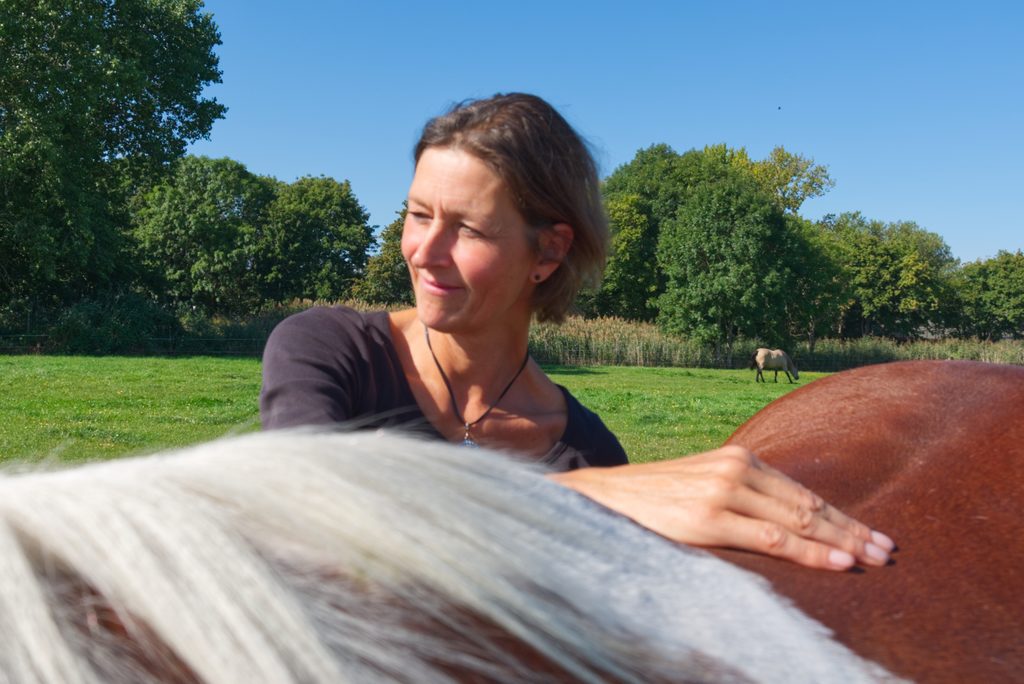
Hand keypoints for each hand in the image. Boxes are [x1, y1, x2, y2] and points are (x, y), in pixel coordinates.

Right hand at [548, 445, 893, 570]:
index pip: (802, 492)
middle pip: (809, 504)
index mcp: (739, 458)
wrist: (603, 496)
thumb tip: (781, 523)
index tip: (872, 535)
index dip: (841, 516)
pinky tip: (835, 562)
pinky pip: (770, 538)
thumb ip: (740, 495)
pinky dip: (808, 551)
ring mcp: (724, 491)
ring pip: (798, 520)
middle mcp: (737, 468)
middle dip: (852, 529)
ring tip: (873, 559)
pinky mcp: (708, 517)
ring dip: (841, 542)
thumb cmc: (655, 499)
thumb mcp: (703, 486)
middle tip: (887, 550)